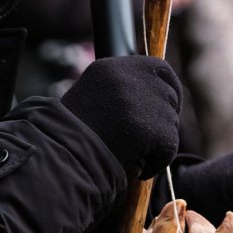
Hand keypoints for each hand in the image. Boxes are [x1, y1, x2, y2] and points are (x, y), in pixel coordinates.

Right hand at [62, 56, 180, 178]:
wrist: (62, 156)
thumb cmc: (70, 134)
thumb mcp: (93, 95)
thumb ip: (122, 88)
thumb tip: (154, 95)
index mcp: (114, 67)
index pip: (159, 68)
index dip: (166, 89)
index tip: (164, 106)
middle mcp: (133, 78)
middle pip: (169, 96)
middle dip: (163, 117)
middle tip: (147, 137)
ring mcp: (148, 102)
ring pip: (170, 124)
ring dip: (155, 142)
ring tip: (129, 152)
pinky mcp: (158, 128)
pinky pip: (168, 148)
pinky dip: (156, 161)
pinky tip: (134, 165)